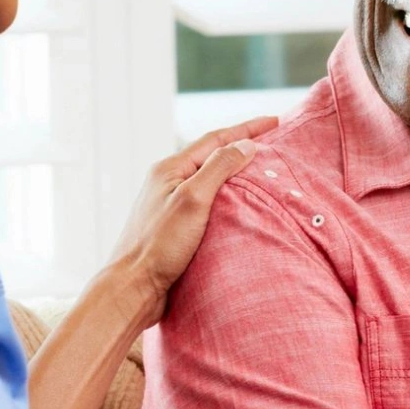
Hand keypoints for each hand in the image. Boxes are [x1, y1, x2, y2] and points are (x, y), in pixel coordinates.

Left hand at [108, 118, 277, 324]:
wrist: (134, 287)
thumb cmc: (160, 245)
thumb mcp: (193, 200)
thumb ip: (219, 168)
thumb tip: (246, 145)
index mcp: (170, 169)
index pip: (216, 139)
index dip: (247, 129)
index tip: (276, 121)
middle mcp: (168, 182)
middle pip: (212, 154)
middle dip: (242, 144)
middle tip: (272, 140)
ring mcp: (171, 203)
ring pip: (209, 177)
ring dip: (235, 169)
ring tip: (260, 167)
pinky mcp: (175, 226)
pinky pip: (207, 199)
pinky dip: (228, 193)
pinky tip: (239, 202)